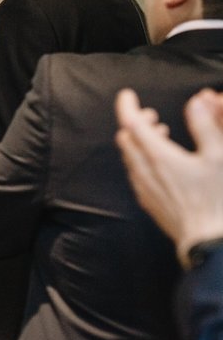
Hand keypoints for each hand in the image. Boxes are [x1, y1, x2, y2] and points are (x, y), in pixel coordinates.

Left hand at [115, 88, 222, 261]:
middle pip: (127, 138)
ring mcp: (144, 189)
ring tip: (161, 136)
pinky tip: (161, 163)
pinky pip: (136, 173)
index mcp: (158, 157)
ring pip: (130, 157)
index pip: (131, 123)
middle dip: (136, 122)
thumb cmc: (218, 200)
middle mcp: (144, 172)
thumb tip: (197, 101)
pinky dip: (142, 159)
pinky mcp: (149, 202)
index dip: (127, 106)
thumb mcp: (218, 157)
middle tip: (153, 115)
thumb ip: (205, 126)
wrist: (210, 245)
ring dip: (140, 141)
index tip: (127, 94)